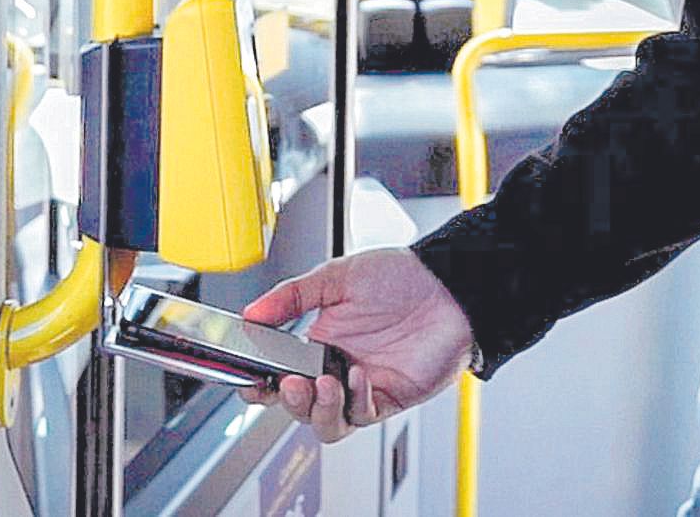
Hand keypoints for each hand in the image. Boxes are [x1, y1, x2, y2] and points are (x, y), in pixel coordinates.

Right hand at [240, 247, 474, 442]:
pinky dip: (355, 400)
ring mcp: (362, 386)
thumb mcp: (338, 276)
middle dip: (288, 400)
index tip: (250, 379)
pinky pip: (363, 415)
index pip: (279, 375)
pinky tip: (358, 375)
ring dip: (318, 409)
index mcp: (319, 342)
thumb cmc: (402, 277)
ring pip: (327, 422)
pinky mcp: (389, 397)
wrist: (449, 285)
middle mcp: (337, 369)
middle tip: (287, 382)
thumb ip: (292, 295)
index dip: (261, 385)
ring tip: (322, 382)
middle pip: (299, 406)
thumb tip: (252, 312)